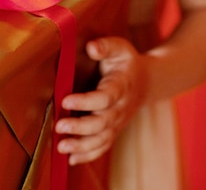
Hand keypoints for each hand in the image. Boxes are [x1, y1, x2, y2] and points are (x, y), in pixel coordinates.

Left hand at [54, 37, 147, 164]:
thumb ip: (105, 46)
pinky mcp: (113, 130)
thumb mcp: (119, 48)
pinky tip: (71, 159)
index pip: (105, 98)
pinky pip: (103, 146)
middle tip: (59, 127)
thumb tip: (91, 47)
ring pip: (102, 139)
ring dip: (82, 146)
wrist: (146, 81)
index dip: (86, 101)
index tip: (65, 100)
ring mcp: (118, 121)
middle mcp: (121, 107)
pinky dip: (88, 156)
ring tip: (62, 148)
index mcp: (121, 86)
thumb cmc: (125, 62)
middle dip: (80, 127)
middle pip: (103, 123)